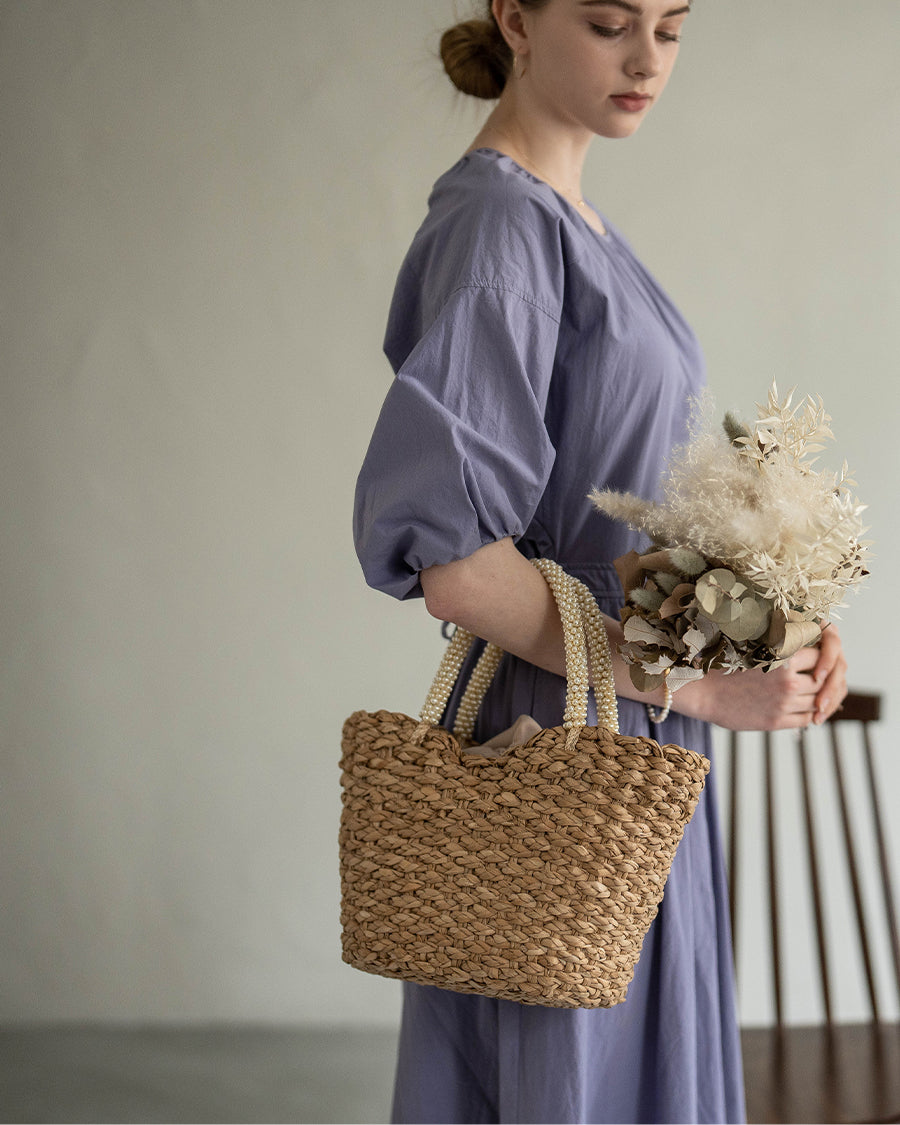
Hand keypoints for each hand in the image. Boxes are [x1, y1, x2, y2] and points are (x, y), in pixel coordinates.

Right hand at [674, 627, 847, 731]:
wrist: (704, 693)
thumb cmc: (726, 665)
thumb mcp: (756, 647)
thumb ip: (784, 647)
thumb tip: (812, 643)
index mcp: (783, 658)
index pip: (820, 655)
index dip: (821, 655)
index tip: (817, 655)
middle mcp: (788, 682)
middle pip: (822, 680)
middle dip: (823, 678)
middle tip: (820, 674)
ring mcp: (783, 704)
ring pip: (817, 701)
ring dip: (819, 698)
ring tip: (814, 692)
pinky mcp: (776, 721)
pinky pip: (806, 719)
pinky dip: (810, 714)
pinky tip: (804, 707)